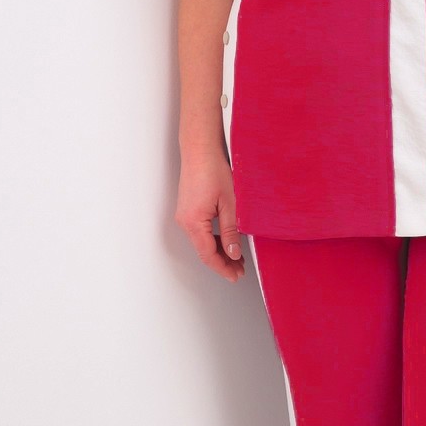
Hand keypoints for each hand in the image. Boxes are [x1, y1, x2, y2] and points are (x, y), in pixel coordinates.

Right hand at [175, 151, 246, 282]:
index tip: (236, 276)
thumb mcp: (230, 203)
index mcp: (193, 222)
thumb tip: (234, 254)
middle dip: (222, 262)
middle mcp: (185, 221)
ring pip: (202, 242)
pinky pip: (200, 232)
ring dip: (219, 251)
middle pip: (204, 251)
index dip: (223, 268)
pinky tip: (227, 241)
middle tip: (240, 270)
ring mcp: (185, 216)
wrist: (200, 150)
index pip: (208, 255)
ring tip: (238, 258)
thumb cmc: (213, 170)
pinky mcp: (188, 210)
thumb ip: (231, 230)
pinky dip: (214, 240)